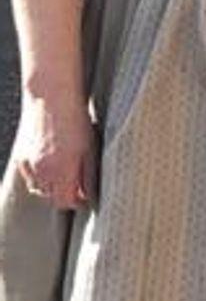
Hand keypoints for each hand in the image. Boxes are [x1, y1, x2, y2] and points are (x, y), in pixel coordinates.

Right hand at [11, 91, 93, 209]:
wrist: (50, 97)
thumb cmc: (75, 118)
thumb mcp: (89, 147)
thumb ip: (87, 173)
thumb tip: (88, 192)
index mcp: (62, 170)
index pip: (65, 201)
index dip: (77, 202)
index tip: (86, 198)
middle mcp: (43, 171)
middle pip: (51, 197)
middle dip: (65, 196)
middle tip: (78, 189)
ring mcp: (29, 164)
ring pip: (38, 189)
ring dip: (51, 189)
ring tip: (65, 179)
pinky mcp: (21, 156)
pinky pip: (29, 176)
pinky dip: (38, 177)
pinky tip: (50, 168)